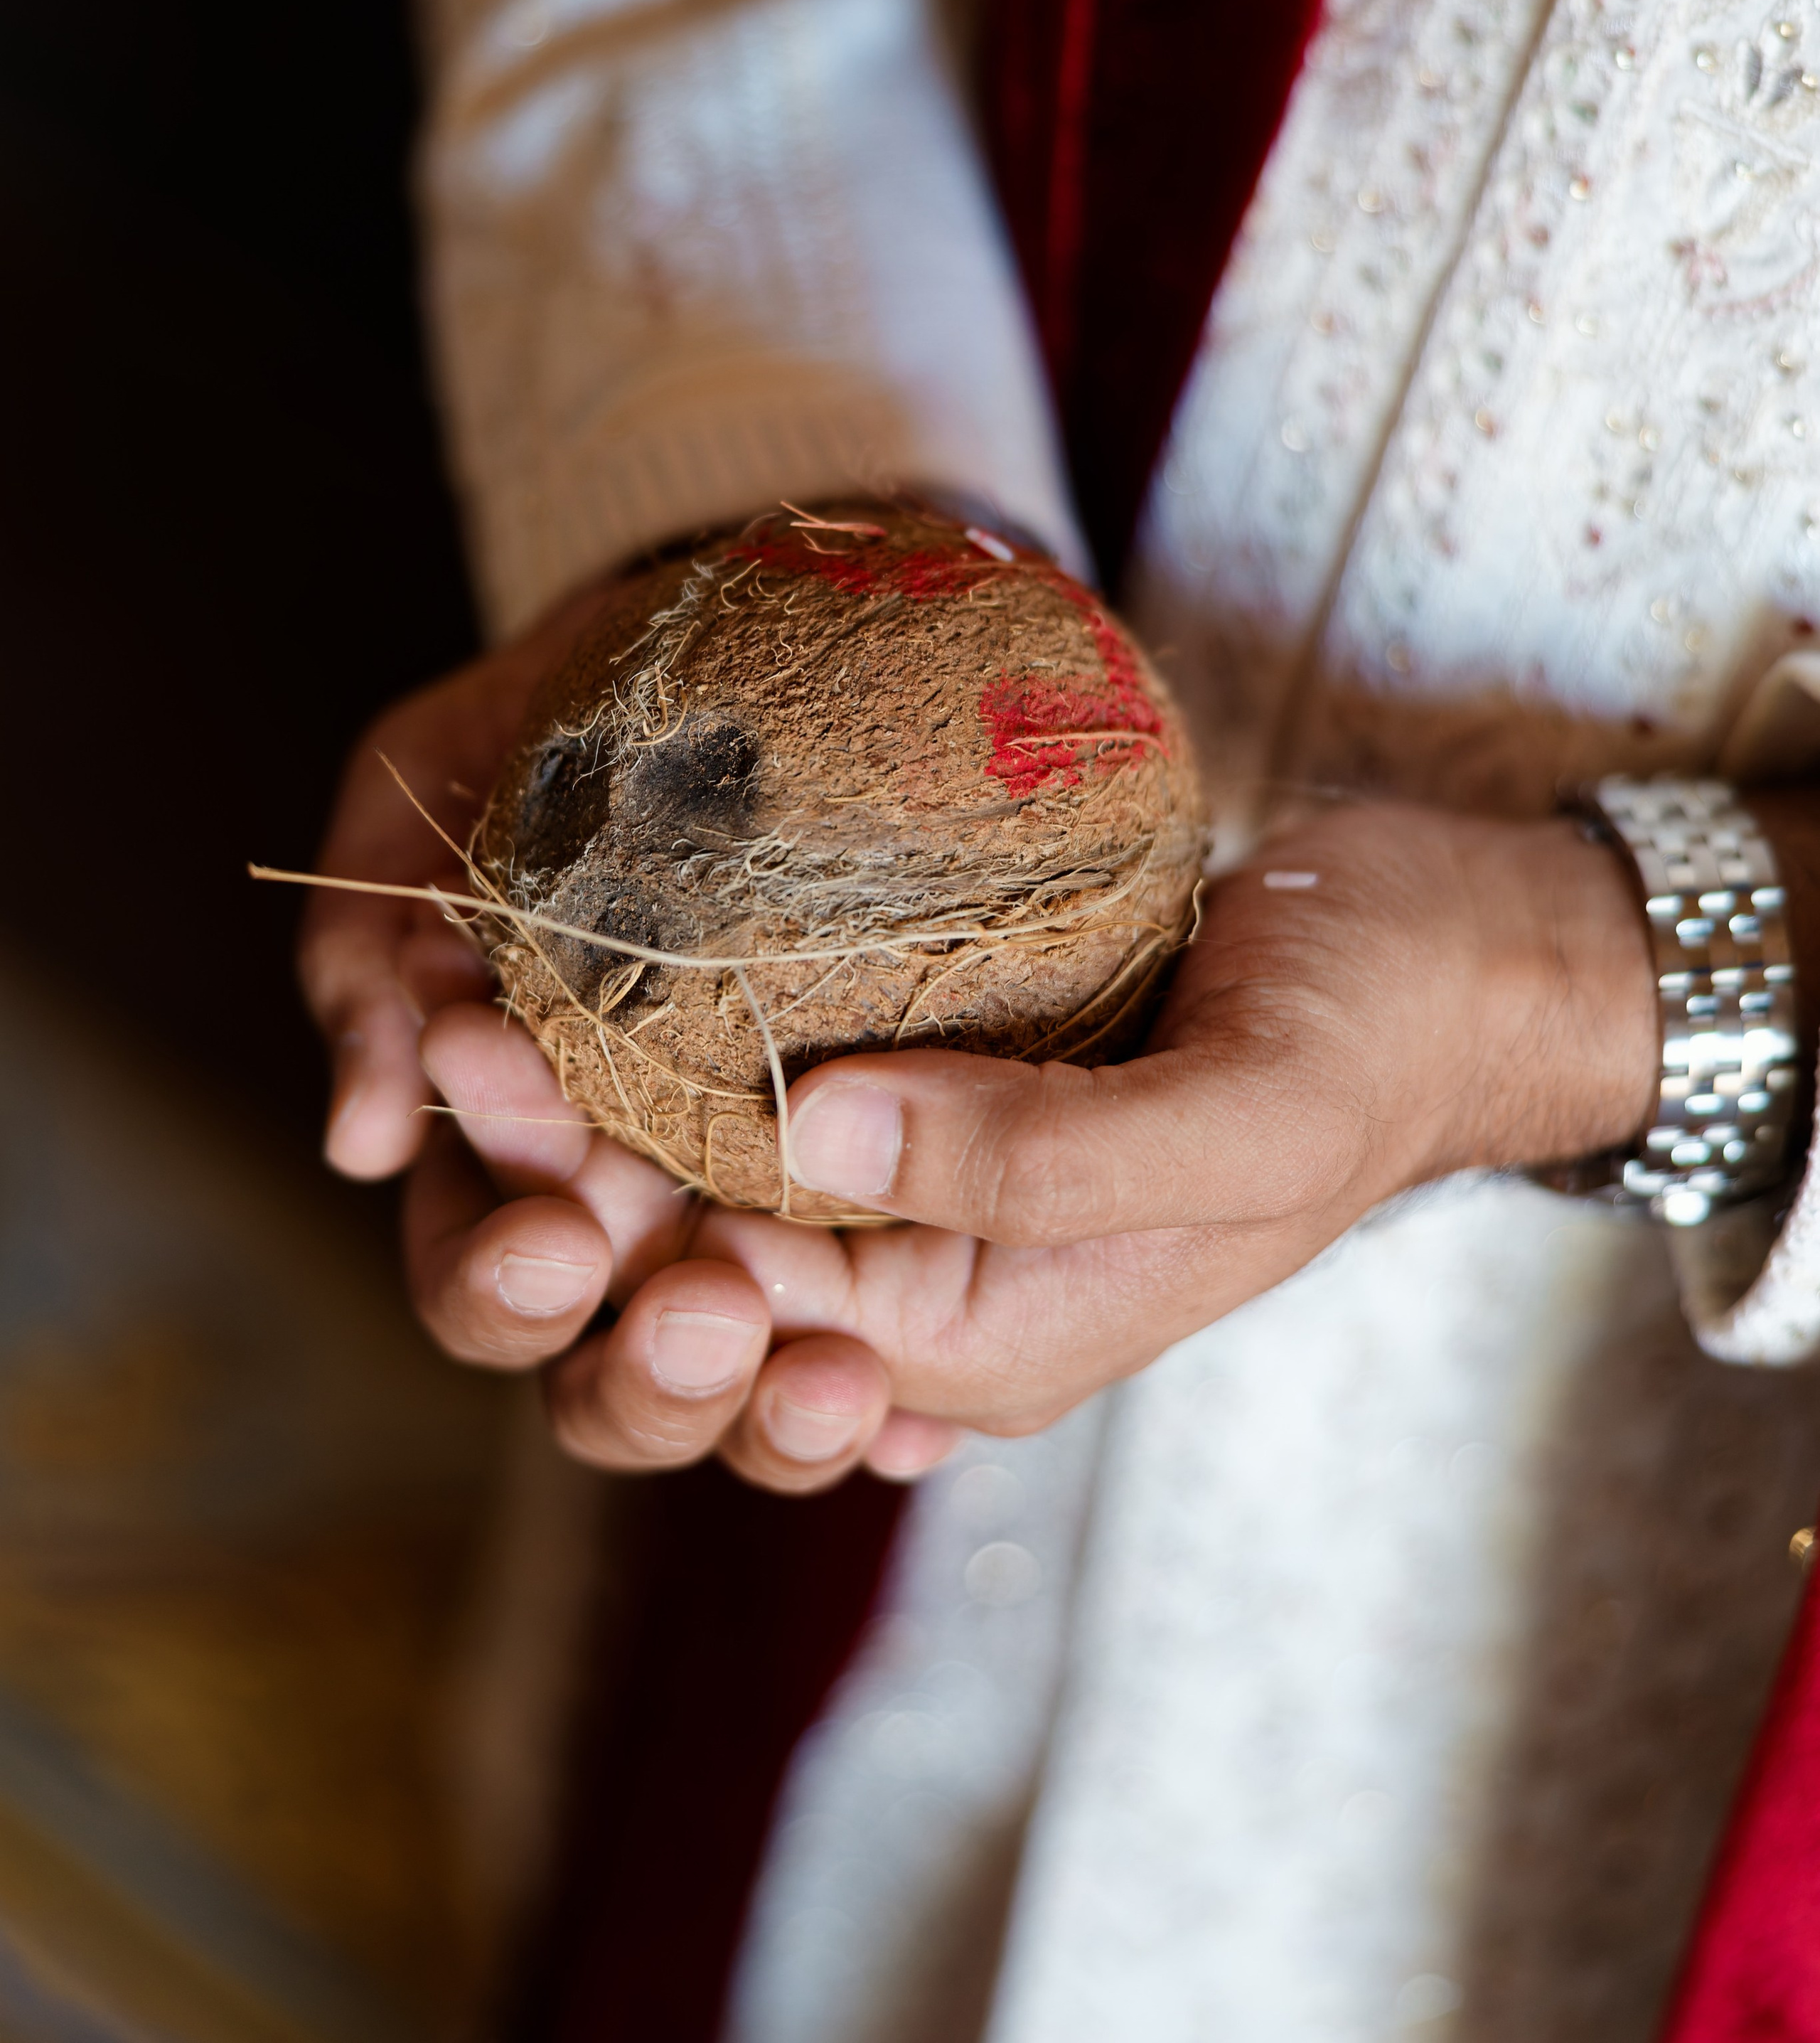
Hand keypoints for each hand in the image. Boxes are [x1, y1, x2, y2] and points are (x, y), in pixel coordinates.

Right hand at [300, 599, 920, 1488]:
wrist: (745, 657)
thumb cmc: (562, 733)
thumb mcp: (428, 795)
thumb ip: (370, 955)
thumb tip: (356, 1142)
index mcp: (513, 1160)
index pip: (483, 1277)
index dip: (503, 1280)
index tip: (558, 1235)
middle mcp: (635, 1228)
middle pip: (607, 1383)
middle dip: (645, 1374)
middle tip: (707, 1311)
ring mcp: (763, 1235)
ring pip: (752, 1396)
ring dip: (778, 1415)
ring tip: (833, 1377)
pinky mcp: (892, 1226)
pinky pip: (907, 1361)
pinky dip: (916, 1408)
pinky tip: (936, 1417)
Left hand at [410, 796, 1659, 1488]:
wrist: (1455, 959)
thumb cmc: (1374, 1037)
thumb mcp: (1240, 1112)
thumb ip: (1038, 1158)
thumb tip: (808, 1138)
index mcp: (990, 1338)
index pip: (748, 1307)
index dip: (601, 1209)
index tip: (482, 1076)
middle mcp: (932, 1286)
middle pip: (699, 1262)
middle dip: (559, 1173)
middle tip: (447, 1036)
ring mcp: (930, 1188)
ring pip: (712, 1180)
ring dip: (590, 1106)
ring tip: (471, 997)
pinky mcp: (935, 1089)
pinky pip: (772, 1094)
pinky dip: (675, 1045)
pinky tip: (584, 961)